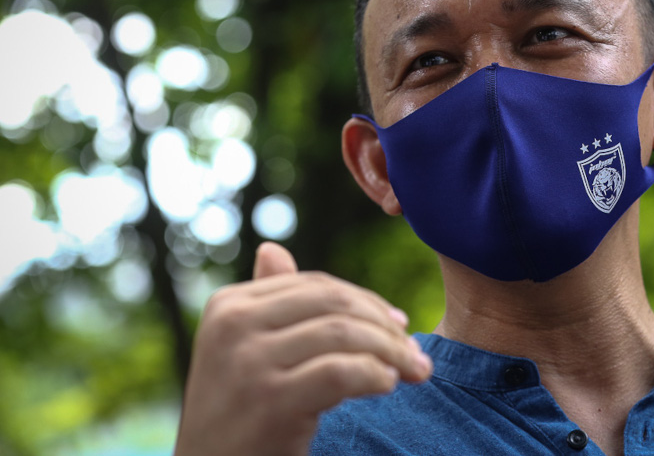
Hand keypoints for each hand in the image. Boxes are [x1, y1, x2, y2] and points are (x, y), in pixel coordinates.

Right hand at [173, 242, 432, 455]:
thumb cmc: (235, 415)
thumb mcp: (240, 351)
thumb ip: (267, 304)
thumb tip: (273, 248)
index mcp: (228, 305)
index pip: (317, 286)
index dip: (368, 302)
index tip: (400, 324)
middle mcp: (233, 325)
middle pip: (335, 304)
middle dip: (386, 326)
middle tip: (416, 352)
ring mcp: (248, 362)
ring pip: (345, 335)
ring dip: (392, 352)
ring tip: (414, 371)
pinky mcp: (270, 401)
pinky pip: (342, 373)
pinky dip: (375, 375)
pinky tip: (388, 385)